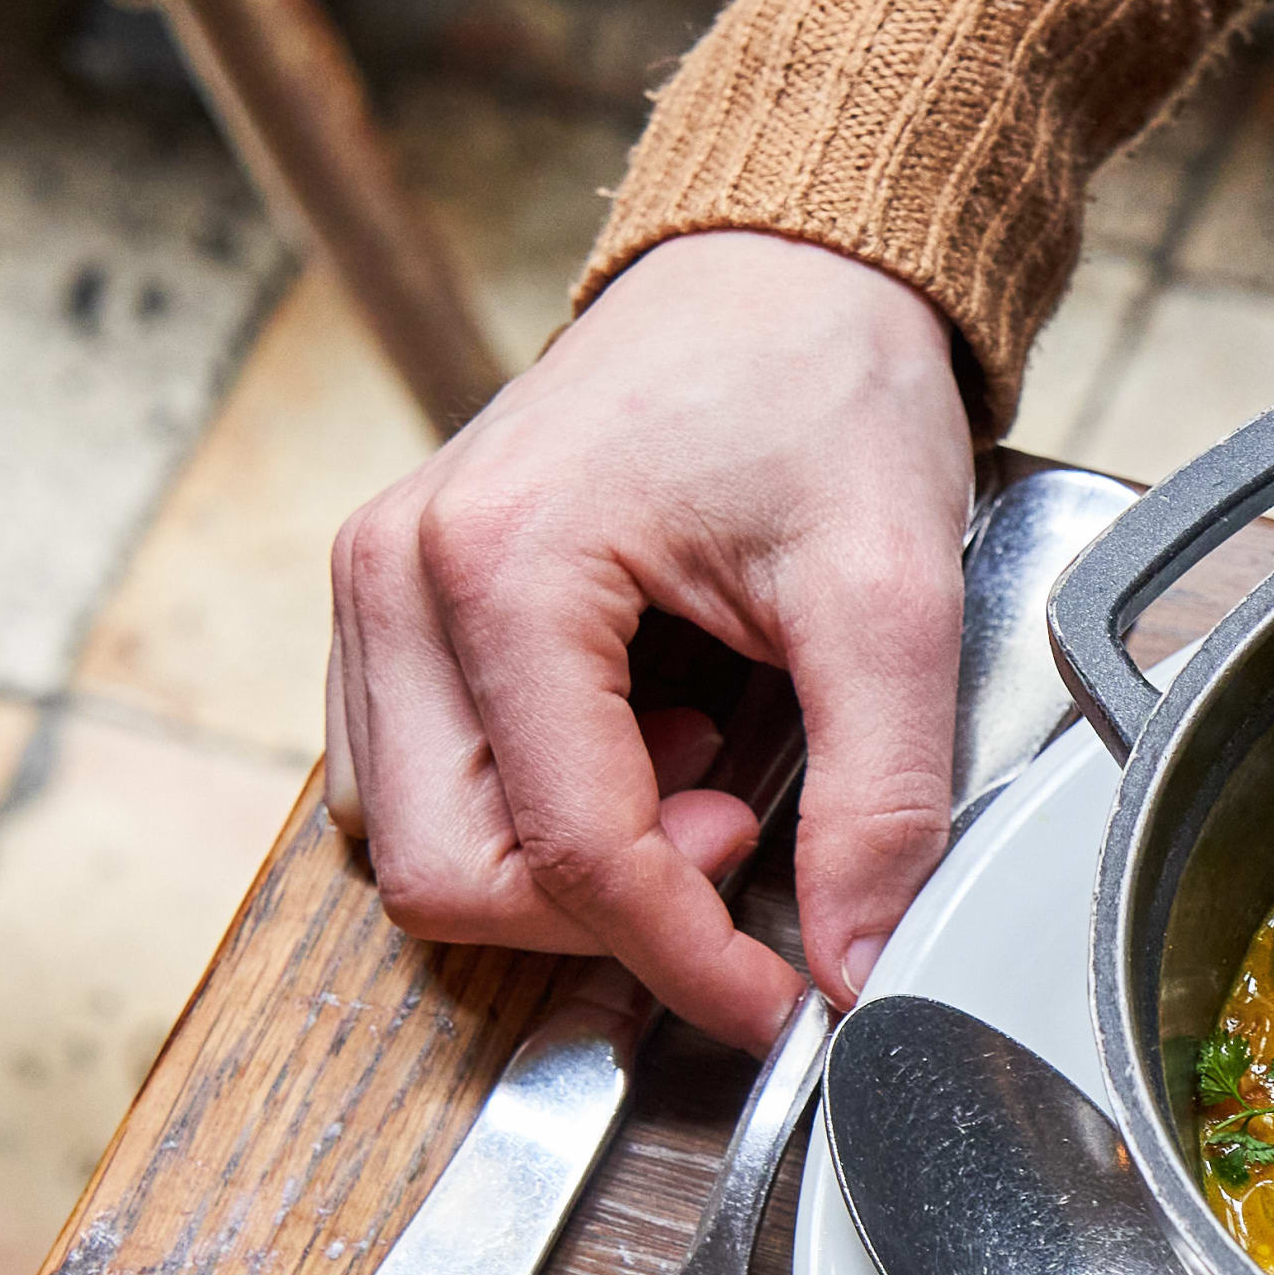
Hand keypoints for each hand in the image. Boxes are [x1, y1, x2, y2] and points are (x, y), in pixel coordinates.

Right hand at [327, 230, 975, 1046]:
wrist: (784, 276)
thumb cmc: (823, 389)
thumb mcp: (893, 595)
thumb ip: (882, 795)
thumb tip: (854, 960)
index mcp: (501, 566)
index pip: (569, 854)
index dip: (686, 958)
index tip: (785, 998)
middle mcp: (399, 578)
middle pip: (452, 873)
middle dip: (607, 912)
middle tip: (739, 828)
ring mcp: (380, 593)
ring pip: (423, 844)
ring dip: (570, 861)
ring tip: (705, 764)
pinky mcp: (401, 608)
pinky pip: (427, 783)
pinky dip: (539, 808)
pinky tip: (649, 741)